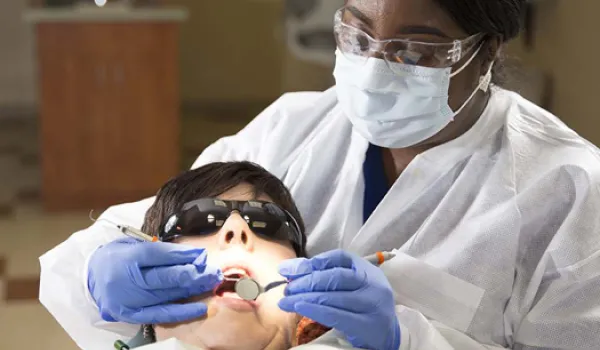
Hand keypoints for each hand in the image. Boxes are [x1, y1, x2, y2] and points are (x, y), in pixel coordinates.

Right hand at [88, 238, 222, 323]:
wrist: (92, 277)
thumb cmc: (119, 257)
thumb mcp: (136, 244)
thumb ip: (162, 250)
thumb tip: (193, 255)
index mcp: (128, 256)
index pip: (160, 255)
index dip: (185, 255)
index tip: (202, 255)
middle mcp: (127, 279)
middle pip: (166, 276)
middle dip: (194, 274)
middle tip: (214, 272)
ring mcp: (129, 299)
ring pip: (167, 295)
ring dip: (193, 290)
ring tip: (211, 285)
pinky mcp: (132, 314)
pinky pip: (161, 314)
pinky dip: (182, 312)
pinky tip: (200, 308)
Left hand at [278, 249, 400, 349]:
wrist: (389, 335)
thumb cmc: (364, 306)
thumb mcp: (353, 286)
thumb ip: (328, 276)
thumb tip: (292, 270)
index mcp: (367, 269)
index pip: (339, 257)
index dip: (312, 261)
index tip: (289, 269)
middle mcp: (372, 283)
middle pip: (334, 276)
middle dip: (306, 280)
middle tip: (286, 287)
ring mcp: (371, 304)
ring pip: (332, 296)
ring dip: (304, 297)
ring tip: (285, 300)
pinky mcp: (367, 325)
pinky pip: (335, 315)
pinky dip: (314, 310)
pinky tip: (299, 308)